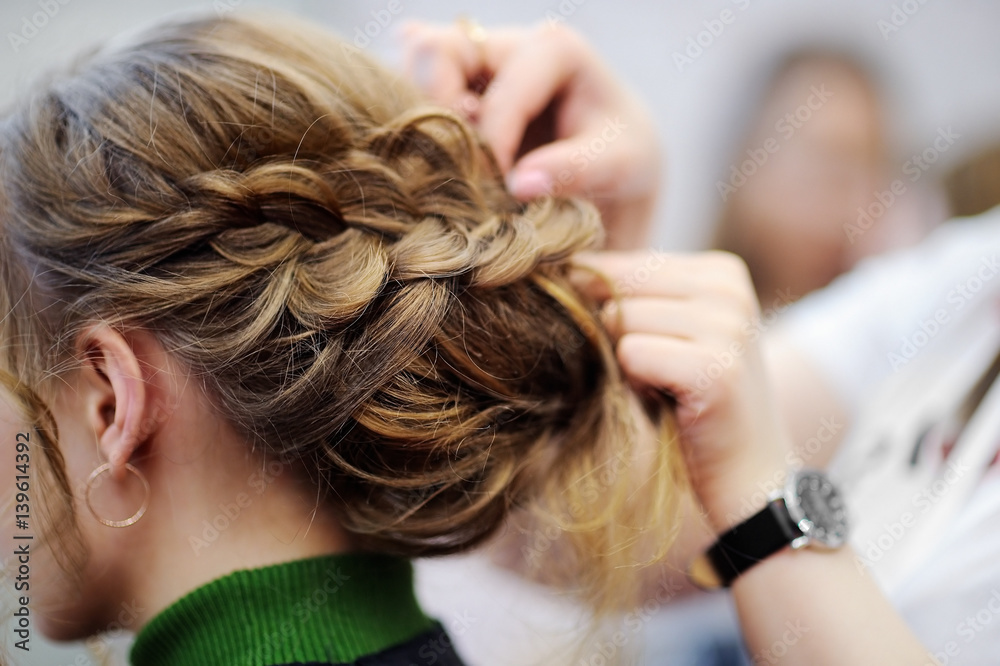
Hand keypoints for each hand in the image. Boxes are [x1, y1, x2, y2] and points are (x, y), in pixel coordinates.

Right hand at [398, 20, 662, 248]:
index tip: (502, 197)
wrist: (611, 163)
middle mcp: (506, 43)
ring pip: (410, 69)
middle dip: (440, 117)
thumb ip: (575, 170)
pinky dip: (409, 118)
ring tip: (449, 168)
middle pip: (437, 54)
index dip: (494, 149)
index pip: (500, 92)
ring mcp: (472, 63)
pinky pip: (407, 88)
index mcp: (554, 49)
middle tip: (460, 174)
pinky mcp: (450, 89)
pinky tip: (425, 153)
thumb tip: (517, 184)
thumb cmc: (622, 159)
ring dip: (420, 119)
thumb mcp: (620, 166)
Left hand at [572, 250, 791, 531]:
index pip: (623, 264)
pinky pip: (632, 354)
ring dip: (630, 364)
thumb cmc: (695, 403)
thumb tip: (566, 267)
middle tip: (661, 376)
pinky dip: (638, 385)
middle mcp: (730, 288)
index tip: (652, 352)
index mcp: (721, 270)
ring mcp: (728, 326)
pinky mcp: (715, 368)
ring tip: (668, 389)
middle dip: (619, 336)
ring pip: (621, 320)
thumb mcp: (671, 332)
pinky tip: (672, 404)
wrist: (750, 478)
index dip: (612, 312)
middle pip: (618, 290)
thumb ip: (631, 295)